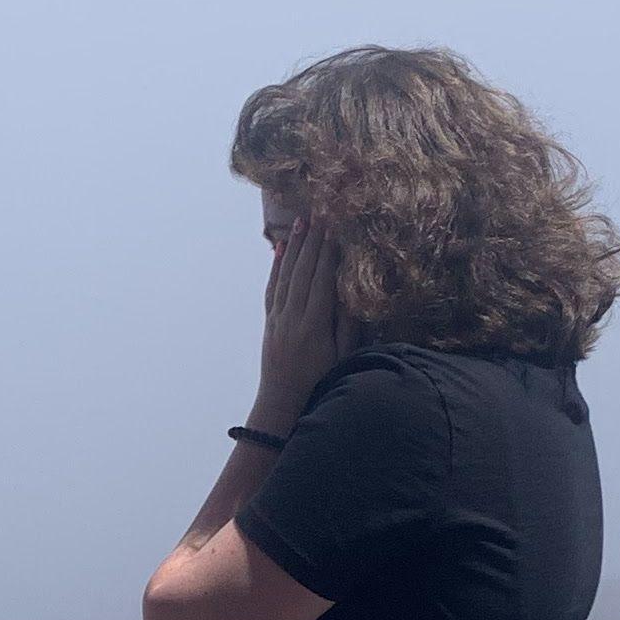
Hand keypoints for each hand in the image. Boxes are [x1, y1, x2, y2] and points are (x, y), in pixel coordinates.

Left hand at [254, 221, 345, 421]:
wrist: (282, 406)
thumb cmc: (321, 384)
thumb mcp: (343, 359)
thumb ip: (348, 326)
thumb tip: (351, 292)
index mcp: (314, 326)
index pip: (322, 280)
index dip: (329, 252)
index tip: (335, 228)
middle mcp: (292, 318)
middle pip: (303, 272)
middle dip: (312, 241)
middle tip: (319, 213)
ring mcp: (277, 319)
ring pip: (285, 276)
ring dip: (294, 247)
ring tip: (301, 222)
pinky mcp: (269, 322)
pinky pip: (272, 288)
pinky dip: (276, 267)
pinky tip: (280, 249)